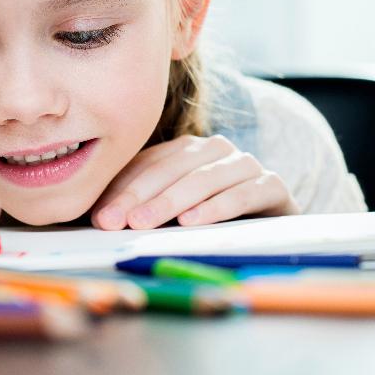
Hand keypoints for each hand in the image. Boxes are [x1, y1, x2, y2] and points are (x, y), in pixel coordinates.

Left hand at [91, 134, 299, 229]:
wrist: (273, 225)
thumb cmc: (211, 218)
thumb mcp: (171, 210)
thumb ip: (139, 207)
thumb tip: (100, 218)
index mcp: (186, 150)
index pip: (148, 165)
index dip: (121, 190)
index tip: (101, 216)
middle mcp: (215, 150)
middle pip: (171, 170)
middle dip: (140, 197)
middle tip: (116, 222)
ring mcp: (244, 164)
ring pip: (203, 179)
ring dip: (172, 201)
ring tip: (146, 222)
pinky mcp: (272, 185)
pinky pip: (244, 192)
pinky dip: (217, 206)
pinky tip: (193, 221)